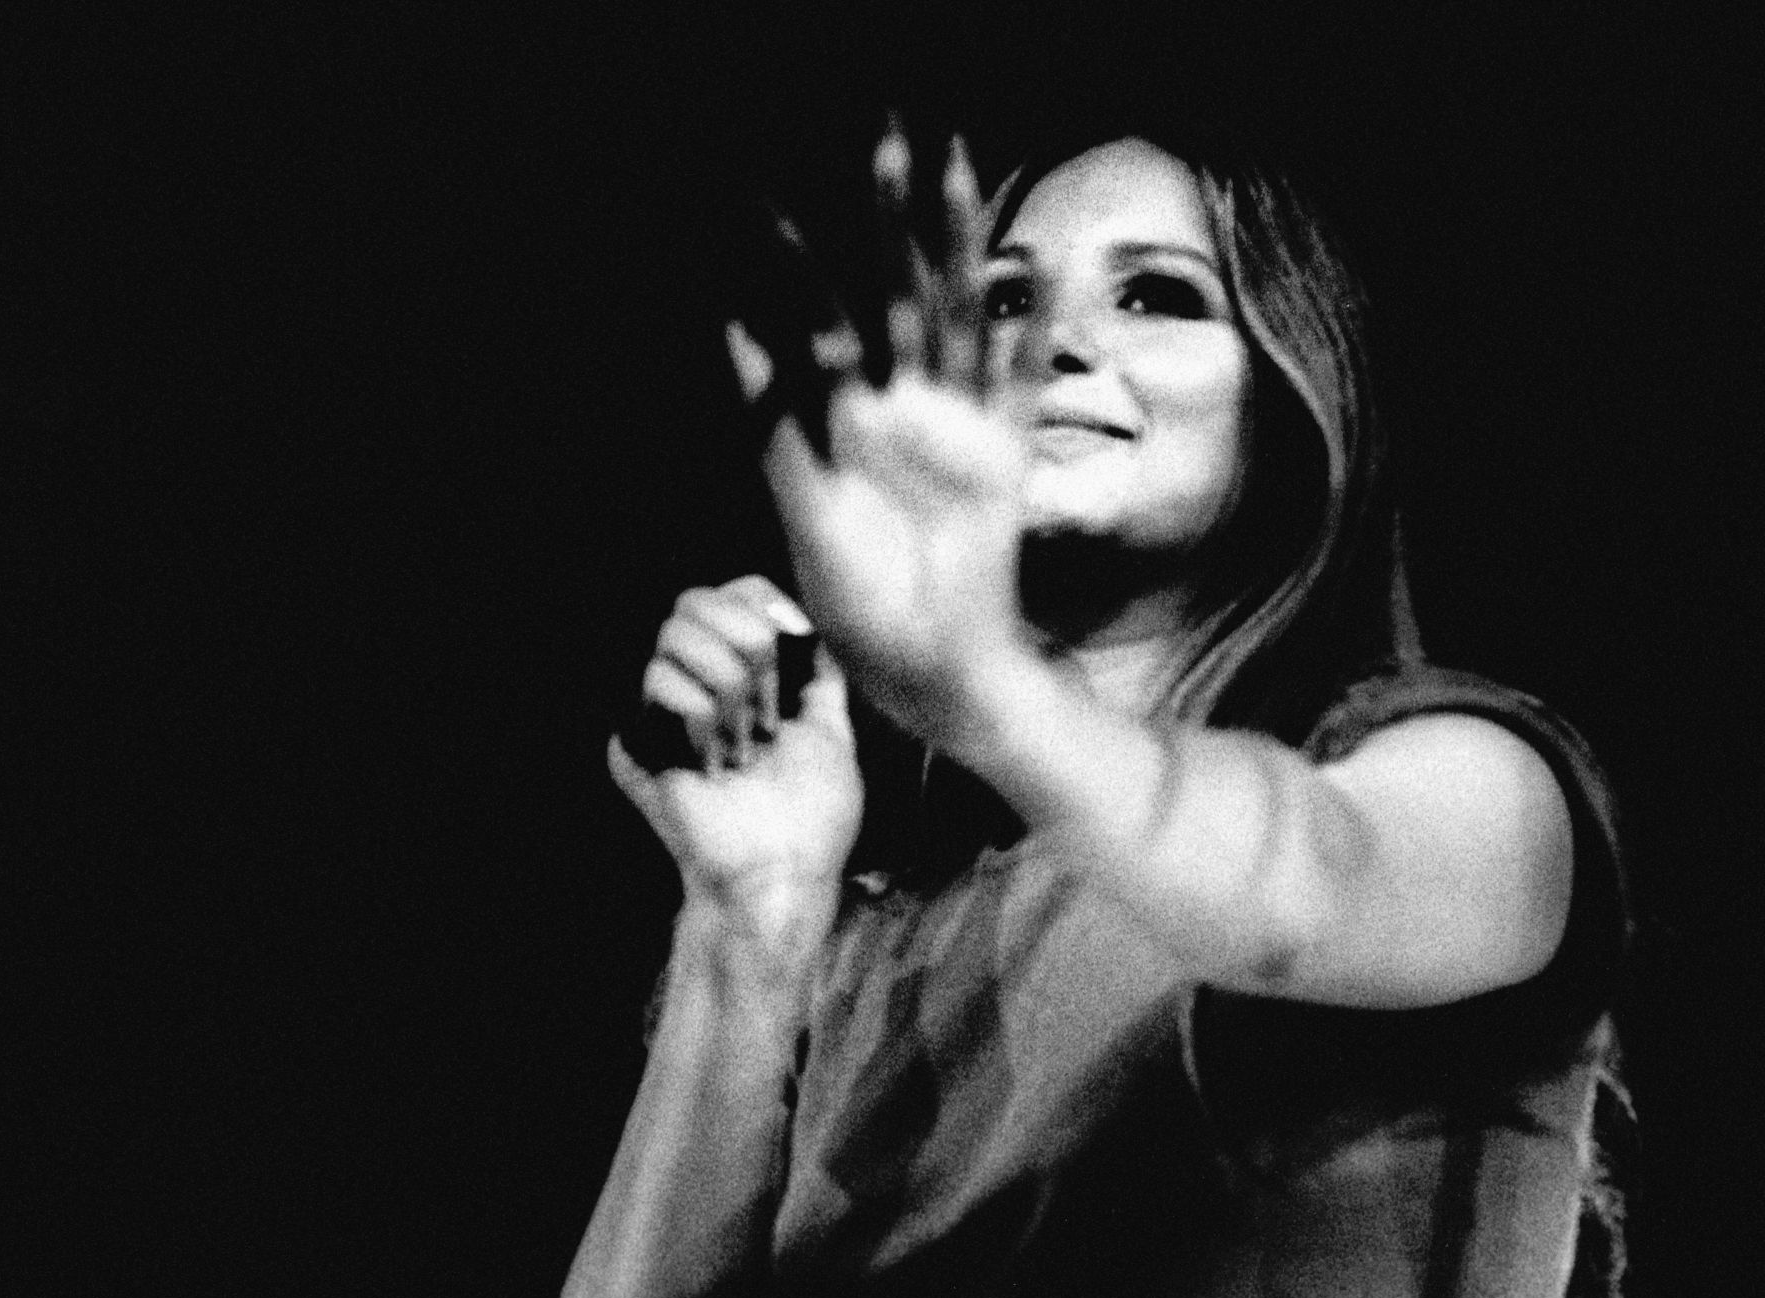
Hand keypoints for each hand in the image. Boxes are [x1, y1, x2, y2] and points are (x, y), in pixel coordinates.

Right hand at [610, 576, 862, 967]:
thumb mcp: (835, 732)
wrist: (780, 871)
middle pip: (695, 599)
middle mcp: (702, 680)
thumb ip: (824, 678)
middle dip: (747, 646)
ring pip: (674, 634)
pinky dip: (703, 718)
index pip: (733, 592)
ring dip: (728, 689)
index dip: (761, 604)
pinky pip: (658, 681)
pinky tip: (716, 760)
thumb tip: (824, 627)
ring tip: (744, 744)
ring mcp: (667, 705)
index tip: (793, 639)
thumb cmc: (813, 816)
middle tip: (768, 713)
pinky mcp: (640, 736)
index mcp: (748, 676)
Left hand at [731, 127, 1032, 740]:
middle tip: (882, 141)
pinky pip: (1018, 381)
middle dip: (887, 224)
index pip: (818, 325)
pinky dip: (1031, 328)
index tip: (767, 206)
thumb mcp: (805, 517)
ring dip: (956, 247)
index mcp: (843, 427)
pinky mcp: (1003, 459)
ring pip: (958, 317)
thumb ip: (780, 431)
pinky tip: (1041, 269)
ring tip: (953, 170)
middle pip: (894, 297)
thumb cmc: (864, 613)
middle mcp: (900, 413)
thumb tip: (739, 340)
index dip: (795, 266)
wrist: (932, 673)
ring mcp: (955, 429)